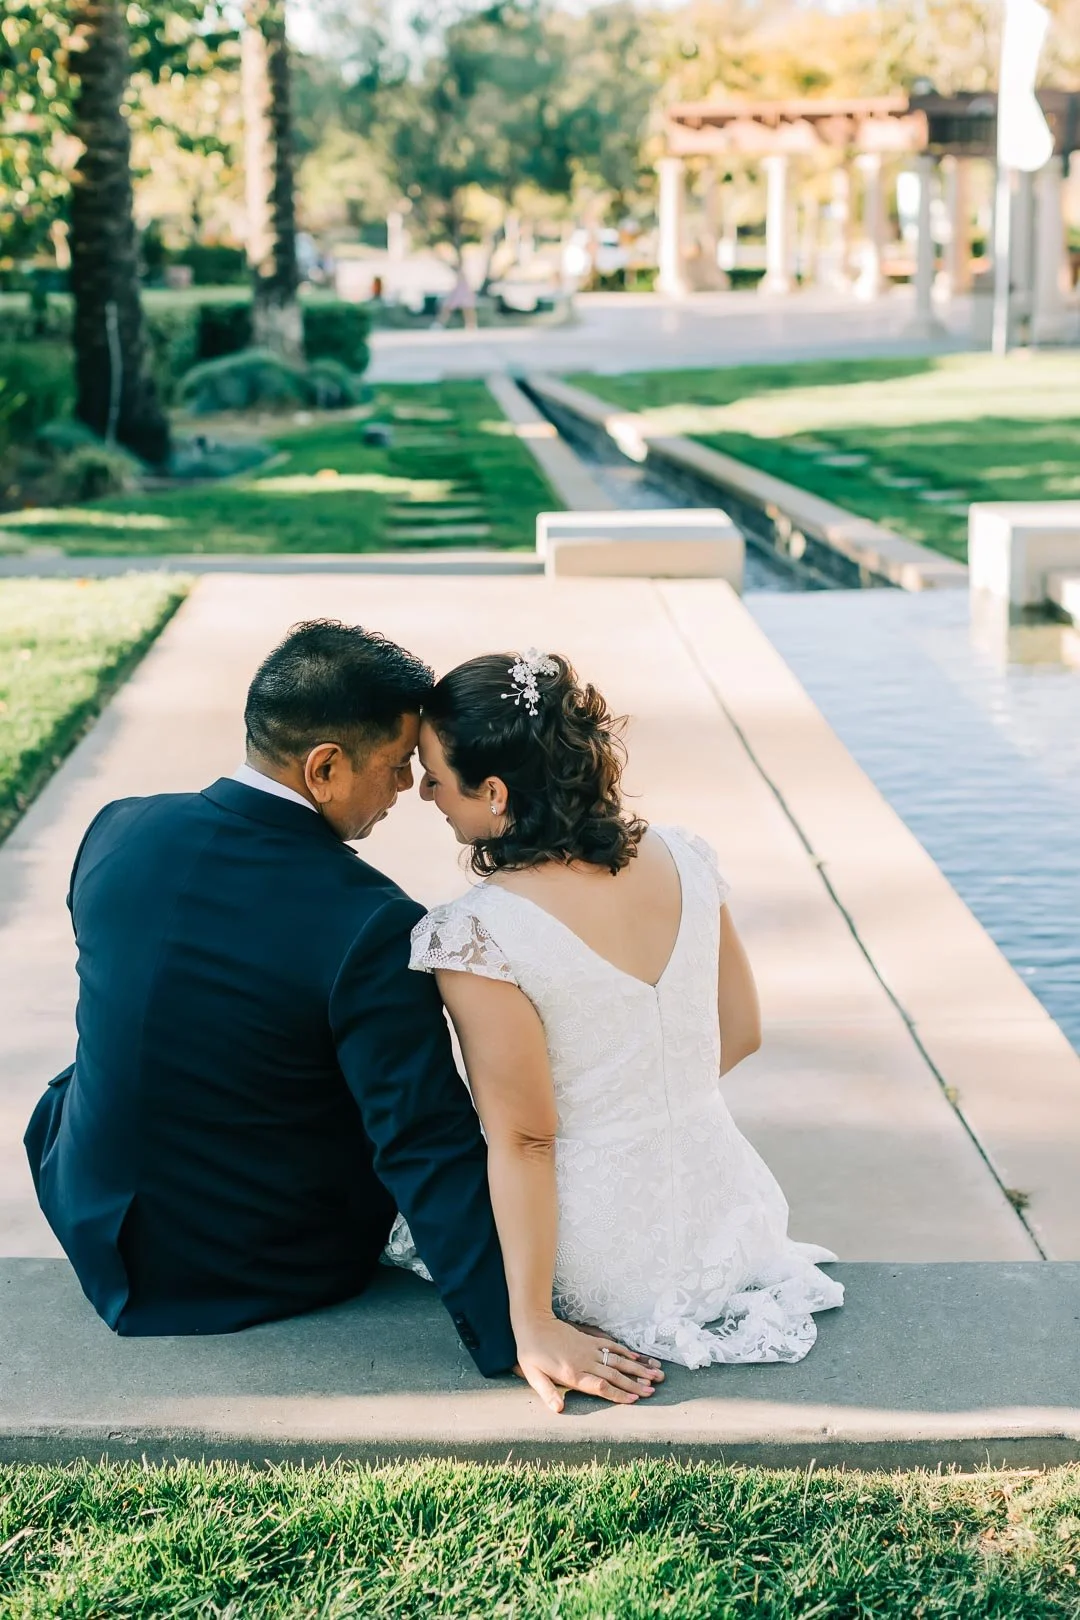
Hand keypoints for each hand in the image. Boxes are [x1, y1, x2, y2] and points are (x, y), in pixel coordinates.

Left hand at [513, 1316, 664, 1412]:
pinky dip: (625, 1352)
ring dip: (637, 1368)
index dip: (618, 1394)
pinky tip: (637, 1357)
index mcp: (573, 1374)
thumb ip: (547, 1392)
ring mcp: (589, 1349)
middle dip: (635, 1384)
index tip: (635, 1399)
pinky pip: (611, 1346)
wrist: (533, 1323)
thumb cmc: (531, 1352)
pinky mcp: (589, 1340)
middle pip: (615, 1375)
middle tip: (653, 1391)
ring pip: (618, 1360)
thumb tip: (559, 1409)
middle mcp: (585, 1362)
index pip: (601, 1387)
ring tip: (654, 1374)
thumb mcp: (533, 1375)